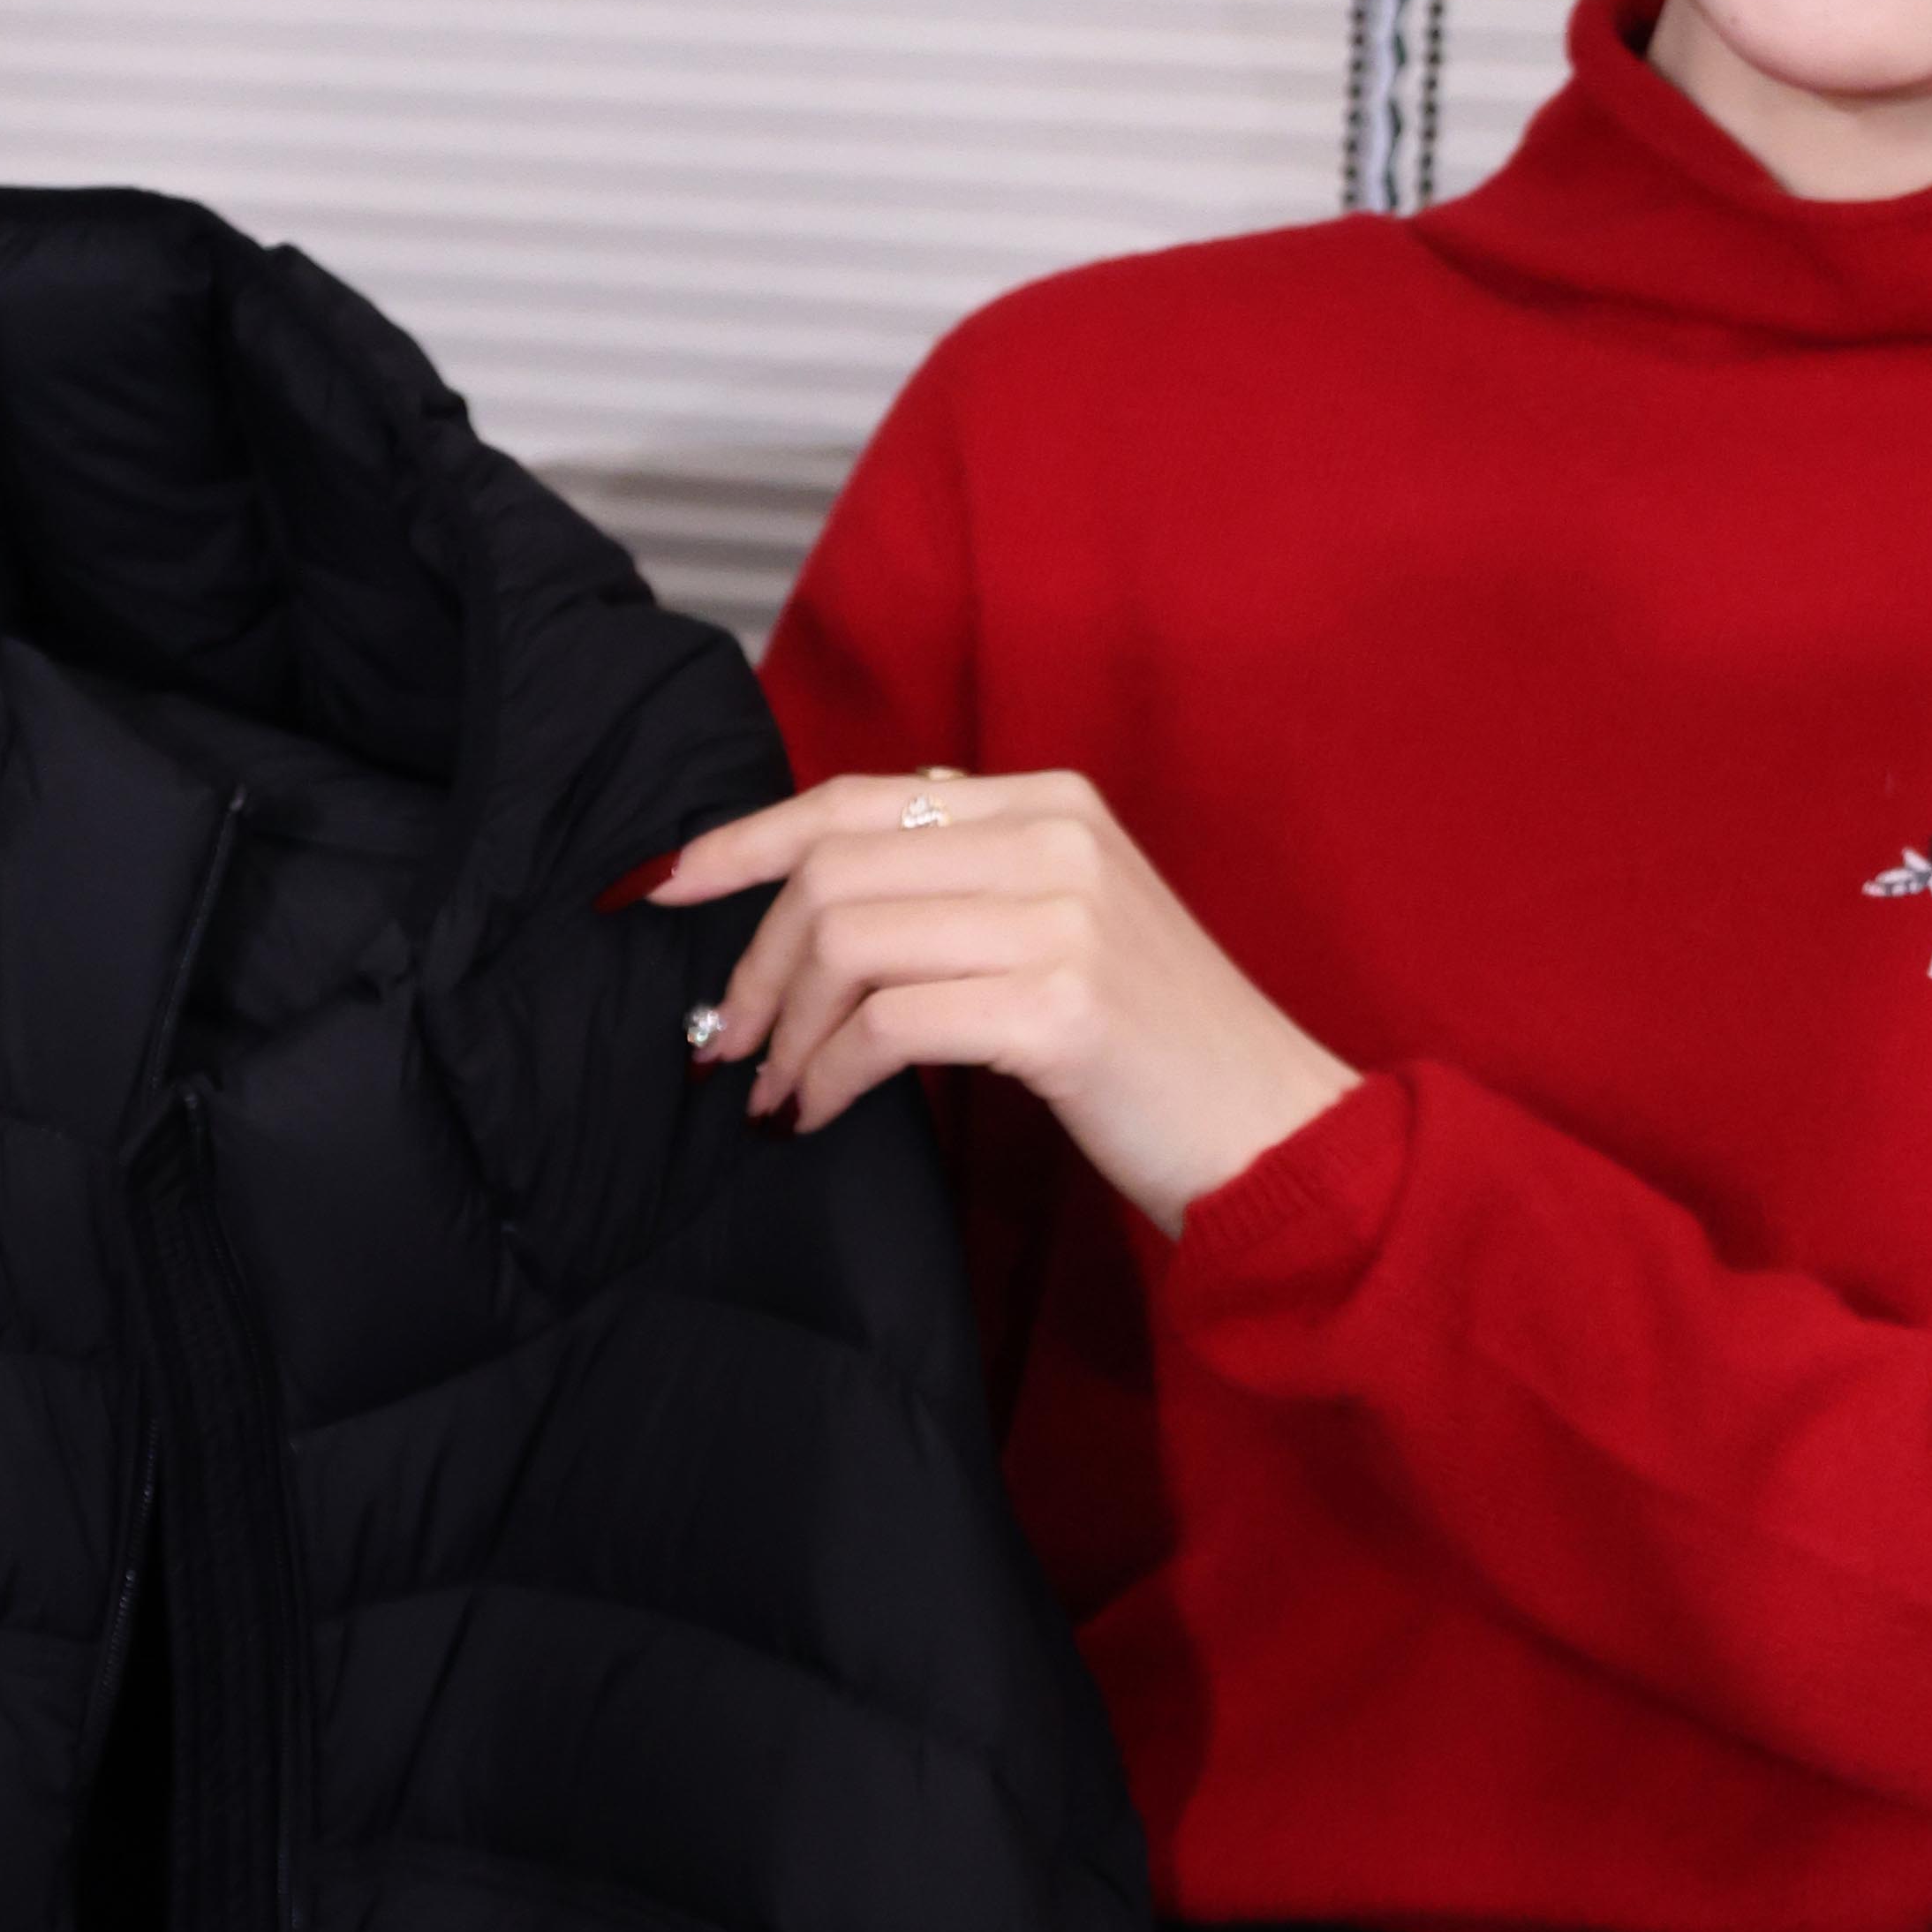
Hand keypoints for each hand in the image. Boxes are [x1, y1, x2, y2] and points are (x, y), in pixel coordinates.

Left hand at [648, 767, 1359, 1236]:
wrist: (1269, 1130)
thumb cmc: (1151, 1051)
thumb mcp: (1064, 927)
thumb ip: (966, 880)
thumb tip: (820, 882)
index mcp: (1049, 802)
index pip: (855, 800)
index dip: (741, 841)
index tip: (662, 886)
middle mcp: (1054, 836)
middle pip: (833, 870)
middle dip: (755, 962)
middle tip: (726, 1043)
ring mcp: (1060, 916)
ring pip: (849, 941)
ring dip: (785, 1029)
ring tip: (770, 1091)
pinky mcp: (1058, 1006)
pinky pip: (885, 1026)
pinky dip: (827, 1077)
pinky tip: (816, 1113)